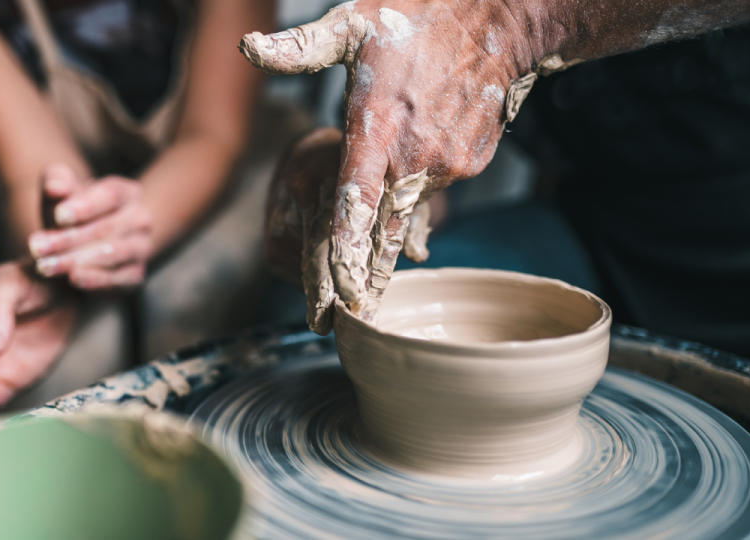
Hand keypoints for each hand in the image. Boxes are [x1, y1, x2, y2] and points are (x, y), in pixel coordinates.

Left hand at [28, 164, 153, 289]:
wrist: (88, 244)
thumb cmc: (73, 213)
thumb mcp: (62, 193)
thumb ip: (56, 182)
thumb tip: (54, 186)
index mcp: (127, 192)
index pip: (110, 195)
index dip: (85, 206)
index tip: (59, 216)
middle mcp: (141, 219)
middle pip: (107, 228)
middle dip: (68, 239)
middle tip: (36, 248)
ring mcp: (142, 248)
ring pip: (111, 254)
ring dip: (75, 261)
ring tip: (45, 266)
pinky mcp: (136, 274)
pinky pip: (118, 279)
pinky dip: (95, 280)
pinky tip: (71, 279)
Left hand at [242, 1, 533, 318]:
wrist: (501, 17)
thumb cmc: (418, 19)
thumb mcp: (351, 24)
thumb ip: (300, 49)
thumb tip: (248, 48)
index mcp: (377, 128)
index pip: (354, 205)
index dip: (347, 253)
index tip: (343, 297)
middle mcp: (413, 156)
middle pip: (384, 232)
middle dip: (368, 277)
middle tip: (353, 315)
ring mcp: (447, 164)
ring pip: (407, 210)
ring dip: (389, 229)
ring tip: (374, 263)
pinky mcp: (470, 164)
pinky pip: (432, 189)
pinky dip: (415, 193)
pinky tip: (409, 179)